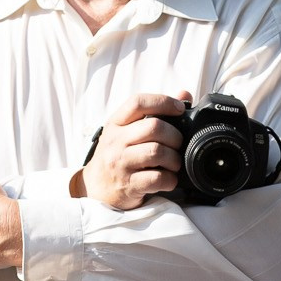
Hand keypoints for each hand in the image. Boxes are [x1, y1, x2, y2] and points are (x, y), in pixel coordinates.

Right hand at [79, 91, 190, 210]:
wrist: (96, 186)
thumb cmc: (116, 154)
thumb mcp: (126, 130)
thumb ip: (153, 112)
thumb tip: (184, 94)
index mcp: (115, 123)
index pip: (138, 103)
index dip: (163, 101)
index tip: (180, 108)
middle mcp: (115, 141)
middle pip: (154, 127)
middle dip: (175, 136)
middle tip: (178, 144)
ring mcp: (121, 163)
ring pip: (158, 152)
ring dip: (174, 159)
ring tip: (174, 162)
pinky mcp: (129, 185)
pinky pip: (158, 178)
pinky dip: (170, 179)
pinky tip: (168, 179)